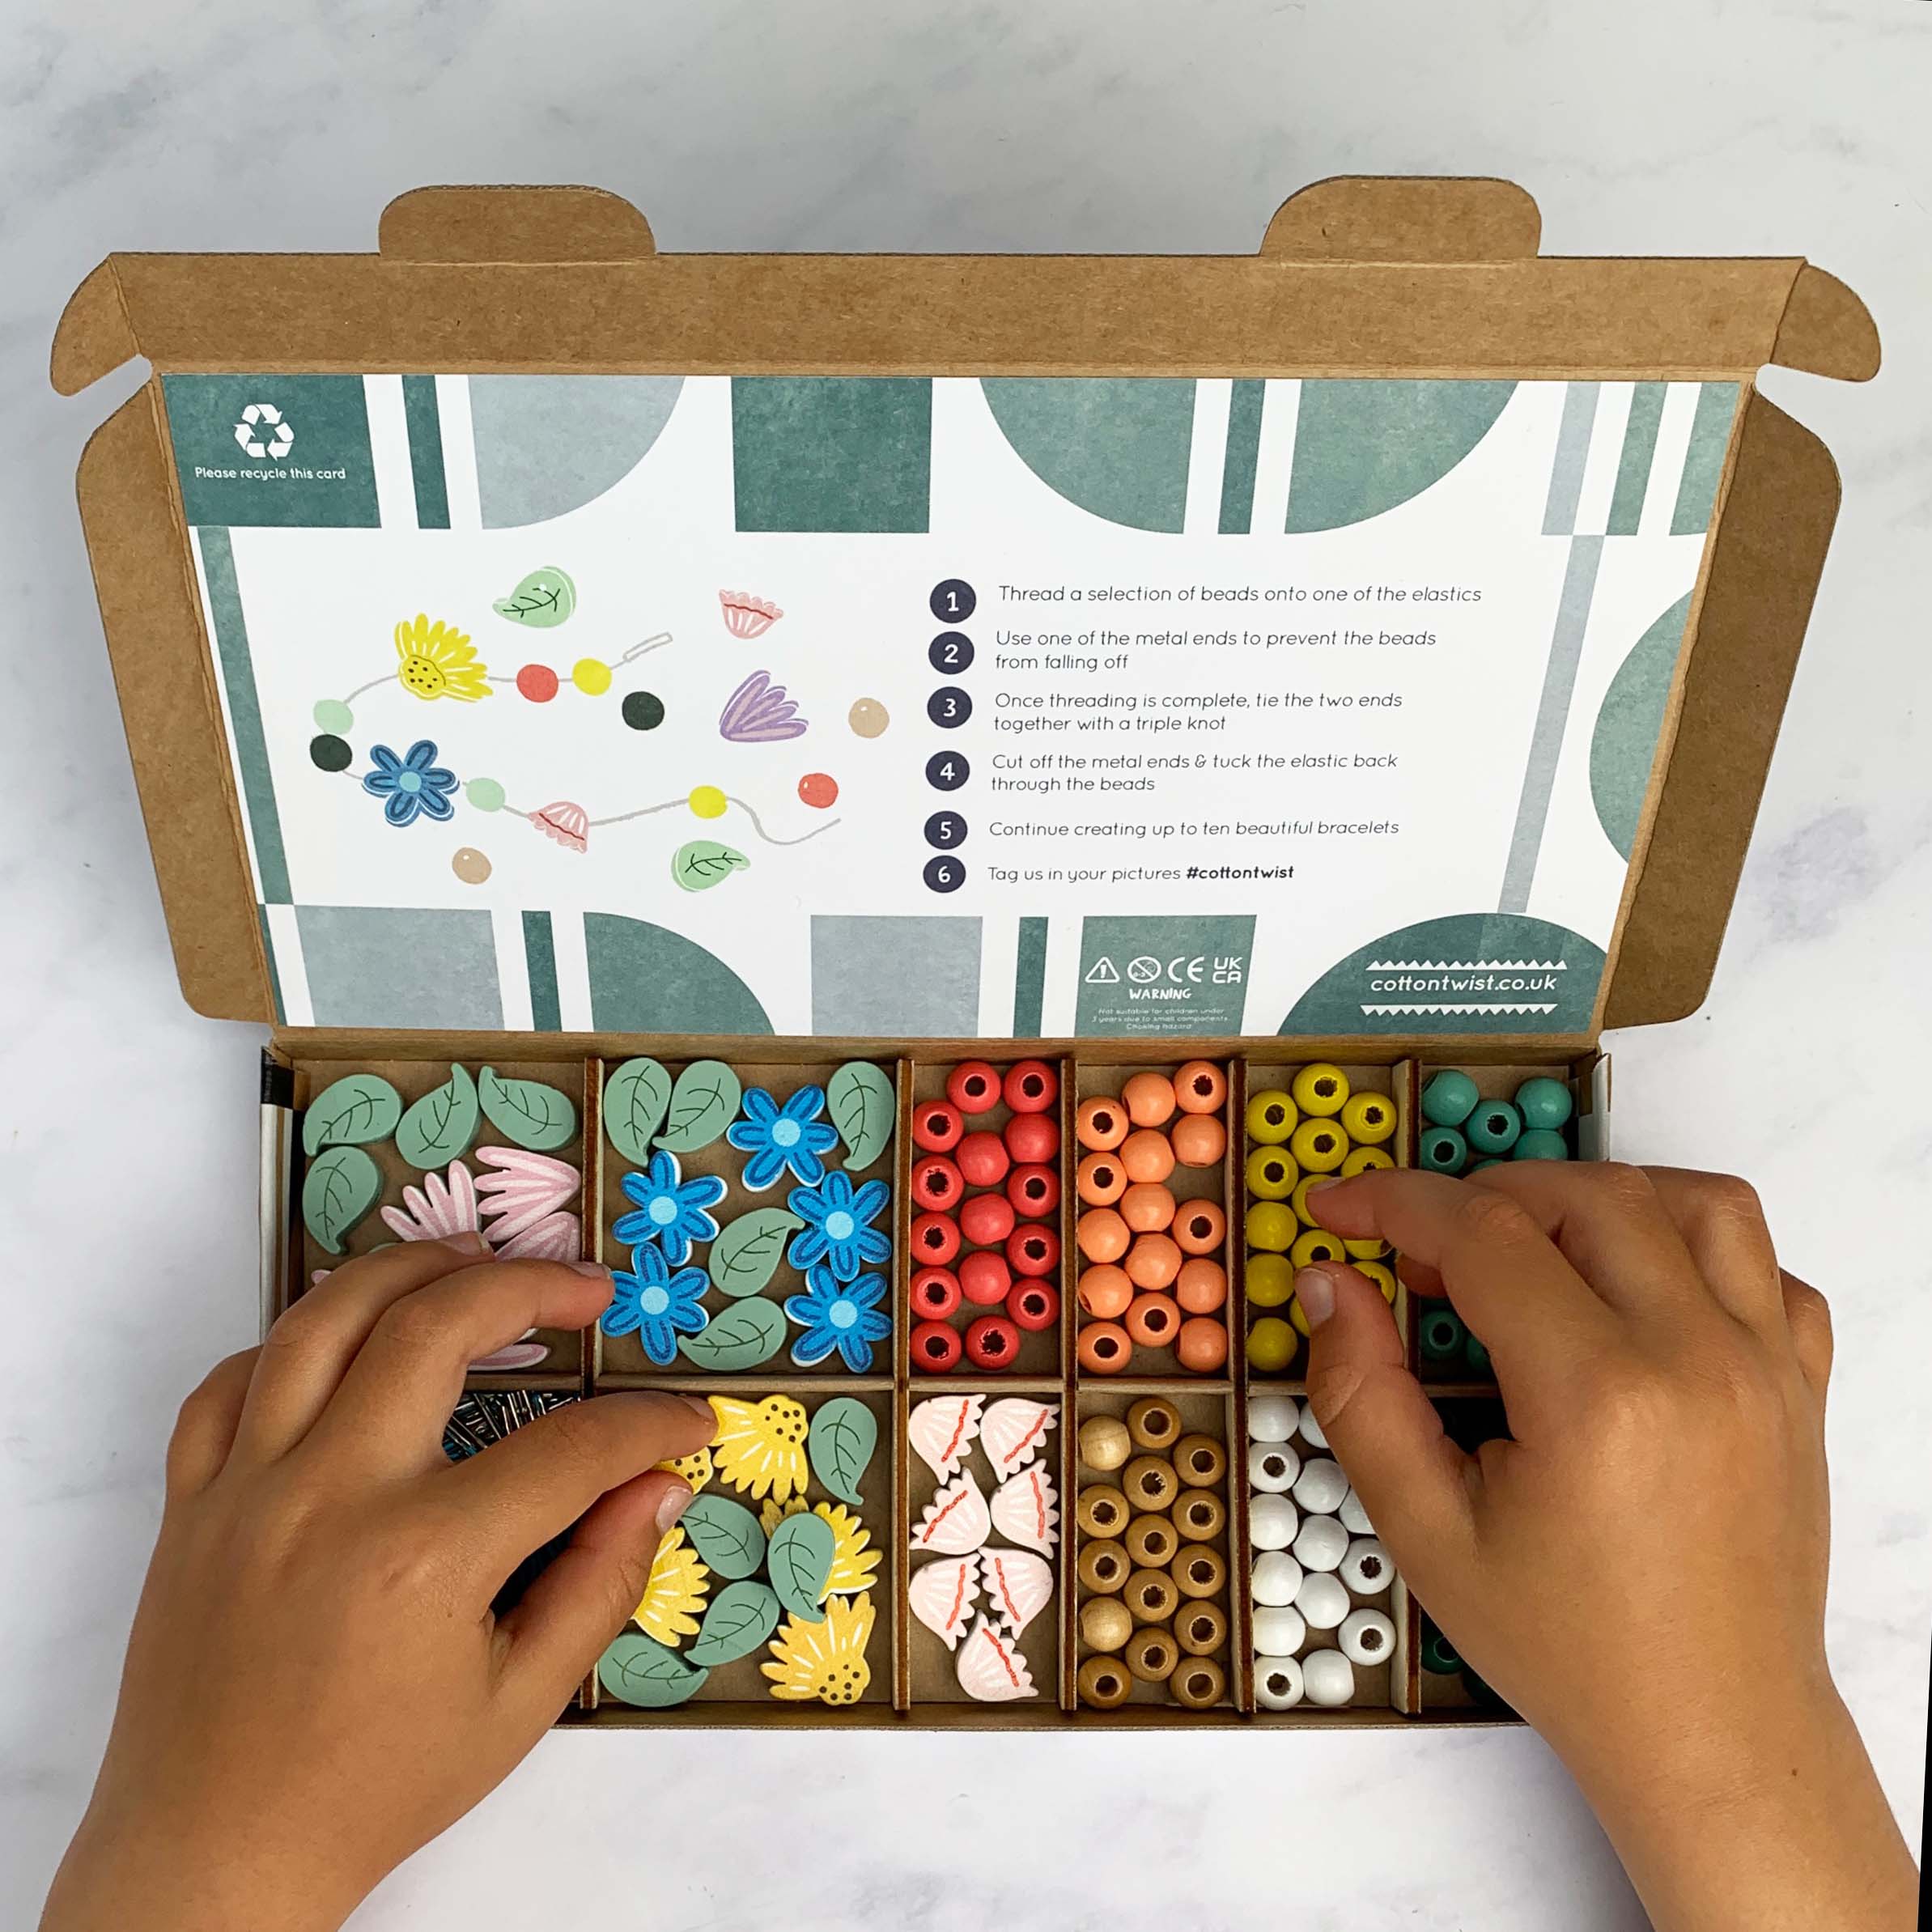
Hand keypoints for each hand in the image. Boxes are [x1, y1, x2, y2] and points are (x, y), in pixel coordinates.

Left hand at [40, 1235, 713, 1931]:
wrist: (216, 1854)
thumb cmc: (377, 1788)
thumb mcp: (520, 1704)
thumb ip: (600, 1581)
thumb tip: (659, 1485)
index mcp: (423, 1557)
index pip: (569, 1448)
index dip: (647, 1425)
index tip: (687, 1421)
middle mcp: (329, 1496)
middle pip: (439, 1325)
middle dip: (534, 1288)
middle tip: (589, 1293)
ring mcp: (246, 1487)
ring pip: (324, 1317)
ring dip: (413, 1269)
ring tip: (476, 1266)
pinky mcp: (189, 1500)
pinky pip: (230, 1382)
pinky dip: (293, 1344)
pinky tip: (349, 1345)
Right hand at [1298, 1163, 1916, 1931]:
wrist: (1711, 1731)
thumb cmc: (1569, 1647)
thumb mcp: (1426, 1533)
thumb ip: (1362, 1396)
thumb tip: (1327, 1284)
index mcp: (1598, 1396)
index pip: (1482, 1232)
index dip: (1393, 1202)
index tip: (1339, 1212)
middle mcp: (1697, 1357)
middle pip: (1583, 1193)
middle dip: (1482, 1196)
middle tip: (1424, 1258)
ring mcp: (1766, 1366)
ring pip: (1695, 1201)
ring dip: (1597, 1197)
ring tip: (1533, 1248)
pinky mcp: (1801, 1386)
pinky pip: (1767, 1266)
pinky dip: (1695, 1248)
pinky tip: (1633, 1294)